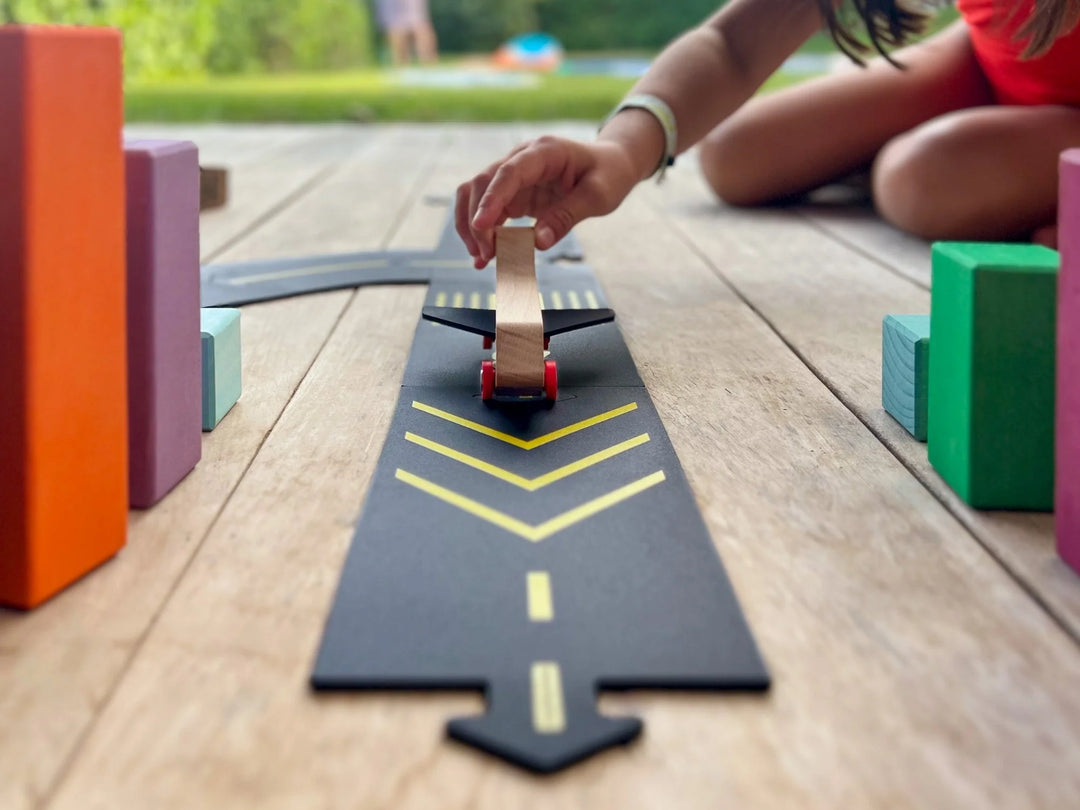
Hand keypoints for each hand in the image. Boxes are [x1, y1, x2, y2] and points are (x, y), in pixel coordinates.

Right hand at [456, 135, 640, 267]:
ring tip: (482, 258)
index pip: (509, 173)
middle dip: (478, 221)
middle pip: (484, 183)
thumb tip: (538, 243)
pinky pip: (488, 210)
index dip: (491, 199)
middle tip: (487, 255)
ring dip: (472, 226)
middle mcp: (522, 158)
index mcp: (545, 152)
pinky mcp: (513, 192)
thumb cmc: (608, 174)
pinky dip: (482, 231)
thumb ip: (567, 216)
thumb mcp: (597, 196)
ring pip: (476, 194)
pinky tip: (485, 255)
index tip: (481, 226)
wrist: (611, 165)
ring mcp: (514, 175)